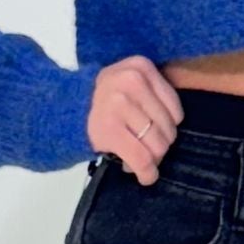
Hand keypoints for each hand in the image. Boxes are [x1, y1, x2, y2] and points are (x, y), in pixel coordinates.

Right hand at [86, 56, 182, 183]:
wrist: (68, 109)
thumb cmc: (107, 101)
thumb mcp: (131, 83)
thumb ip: (155, 96)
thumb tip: (175, 132)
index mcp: (141, 67)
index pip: (175, 110)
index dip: (167, 128)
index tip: (151, 132)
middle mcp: (132, 80)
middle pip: (168, 130)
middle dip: (159, 146)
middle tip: (142, 148)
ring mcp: (119, 103)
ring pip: (158, 147)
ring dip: (152, 160)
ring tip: (138, 157)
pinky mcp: (110, 128)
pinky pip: (141, 159)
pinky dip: (146, 173)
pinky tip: (143, 176)